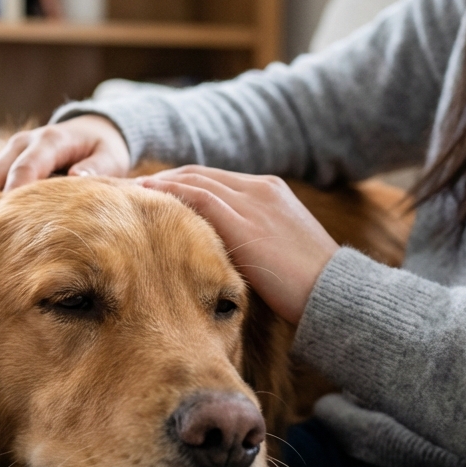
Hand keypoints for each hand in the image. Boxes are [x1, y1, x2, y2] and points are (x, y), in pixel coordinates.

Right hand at [0, 115, 130, 211]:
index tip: (7, 225)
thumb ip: (99, 167)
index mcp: (48, 141)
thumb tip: (78, 177)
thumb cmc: (103, 149)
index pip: (24, 168)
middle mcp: (19, 144)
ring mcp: (4, 155)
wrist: (88, 129)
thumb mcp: (111, 155)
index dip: (13, 196)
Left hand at [138, 167, 338, 323]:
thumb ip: (250, 241)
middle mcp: (260, 188)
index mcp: (270, 191)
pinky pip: (199, 198)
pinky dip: (171, 194)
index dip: (181, 184)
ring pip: (194, 181)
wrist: (336, 292)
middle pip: (199, 174)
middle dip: (164, 180)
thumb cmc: (309, 284)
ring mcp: (253, 201)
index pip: (214, 180)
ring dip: (160, 185)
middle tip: (131, 189)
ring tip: (130, 193)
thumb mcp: (278, 251)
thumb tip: (218, 255)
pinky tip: (147, 200)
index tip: (153, 192)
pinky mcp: (245, 220)